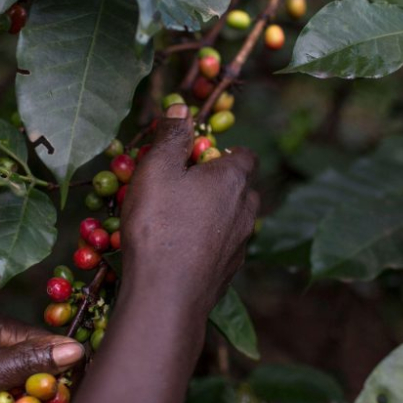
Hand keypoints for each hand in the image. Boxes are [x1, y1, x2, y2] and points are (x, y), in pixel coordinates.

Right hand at [120, 104, 258, 317]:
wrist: (166, 295)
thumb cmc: (159, 224)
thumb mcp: (157, 169)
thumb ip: (171, 136)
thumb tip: (183, 107)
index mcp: (233, 180)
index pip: (245, 155)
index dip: (225, 151)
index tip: (200, 154)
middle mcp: (245, 211)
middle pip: (241, 188)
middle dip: (220, 183)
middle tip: (186, 185)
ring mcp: (240, 245)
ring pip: (233, 220)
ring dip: (214, 215)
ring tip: (180, 218)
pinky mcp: (228, 273)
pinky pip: (221, 248)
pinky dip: (207, 243)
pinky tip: (181, 249)